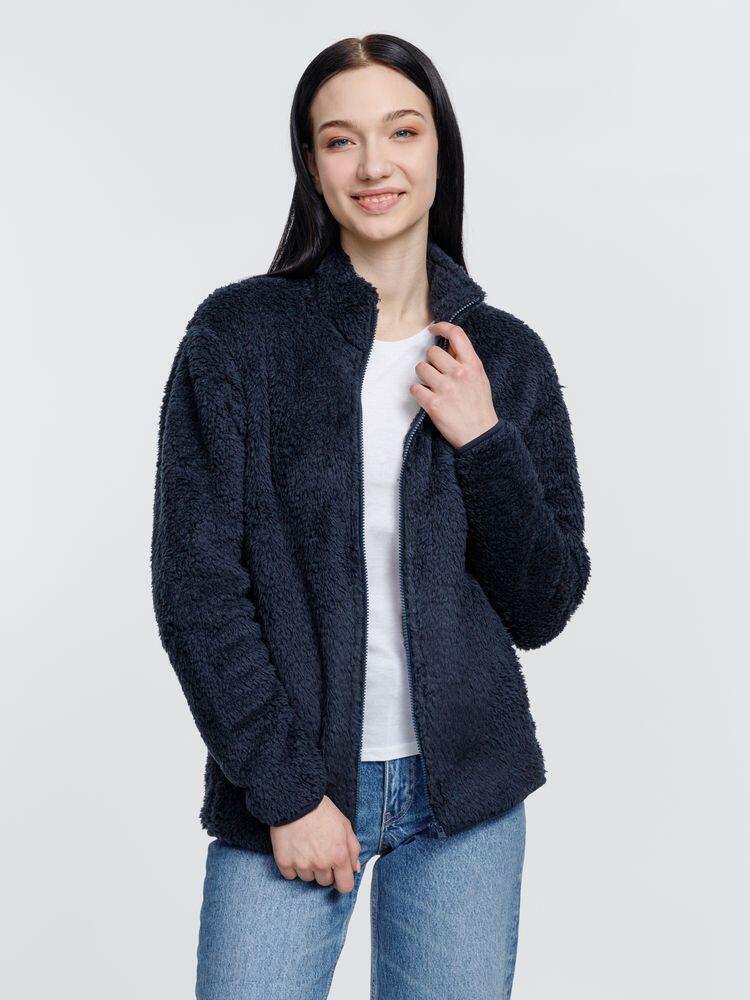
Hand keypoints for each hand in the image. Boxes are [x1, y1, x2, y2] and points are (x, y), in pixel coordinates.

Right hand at [270, 794, 361, 893]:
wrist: (295, 799)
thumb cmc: (321, 810)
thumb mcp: (345, 825)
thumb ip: (353, 849)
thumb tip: (354, 869)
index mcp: (339, 855)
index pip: (345, 886)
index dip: (342, 880)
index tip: (338, 874)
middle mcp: (321, 864)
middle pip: (325, 882)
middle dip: (324, 870)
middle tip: (319, 850)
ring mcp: (302, 864)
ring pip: (307, 878)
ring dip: (308, 868)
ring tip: (305, 846)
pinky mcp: (284, 862)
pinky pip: (290, 875)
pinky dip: (292, 865)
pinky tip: (294, 849)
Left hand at [411, 322, 498, 448]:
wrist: (480, 436)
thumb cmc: (478, 406)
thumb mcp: (479, 378)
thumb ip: (465, 361)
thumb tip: (449, 343)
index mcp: (473, 365)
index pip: (456, 334)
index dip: (442, 327)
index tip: (433, 329)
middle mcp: (459, 374)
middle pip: (432, 352)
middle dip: (430, 361)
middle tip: (437, 373)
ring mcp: (446, 389)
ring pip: (420, 368)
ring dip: (423, 377)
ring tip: (433, 387)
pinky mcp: (433, 404)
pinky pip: (414, 388)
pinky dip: (418, 393)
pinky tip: (428, 399)